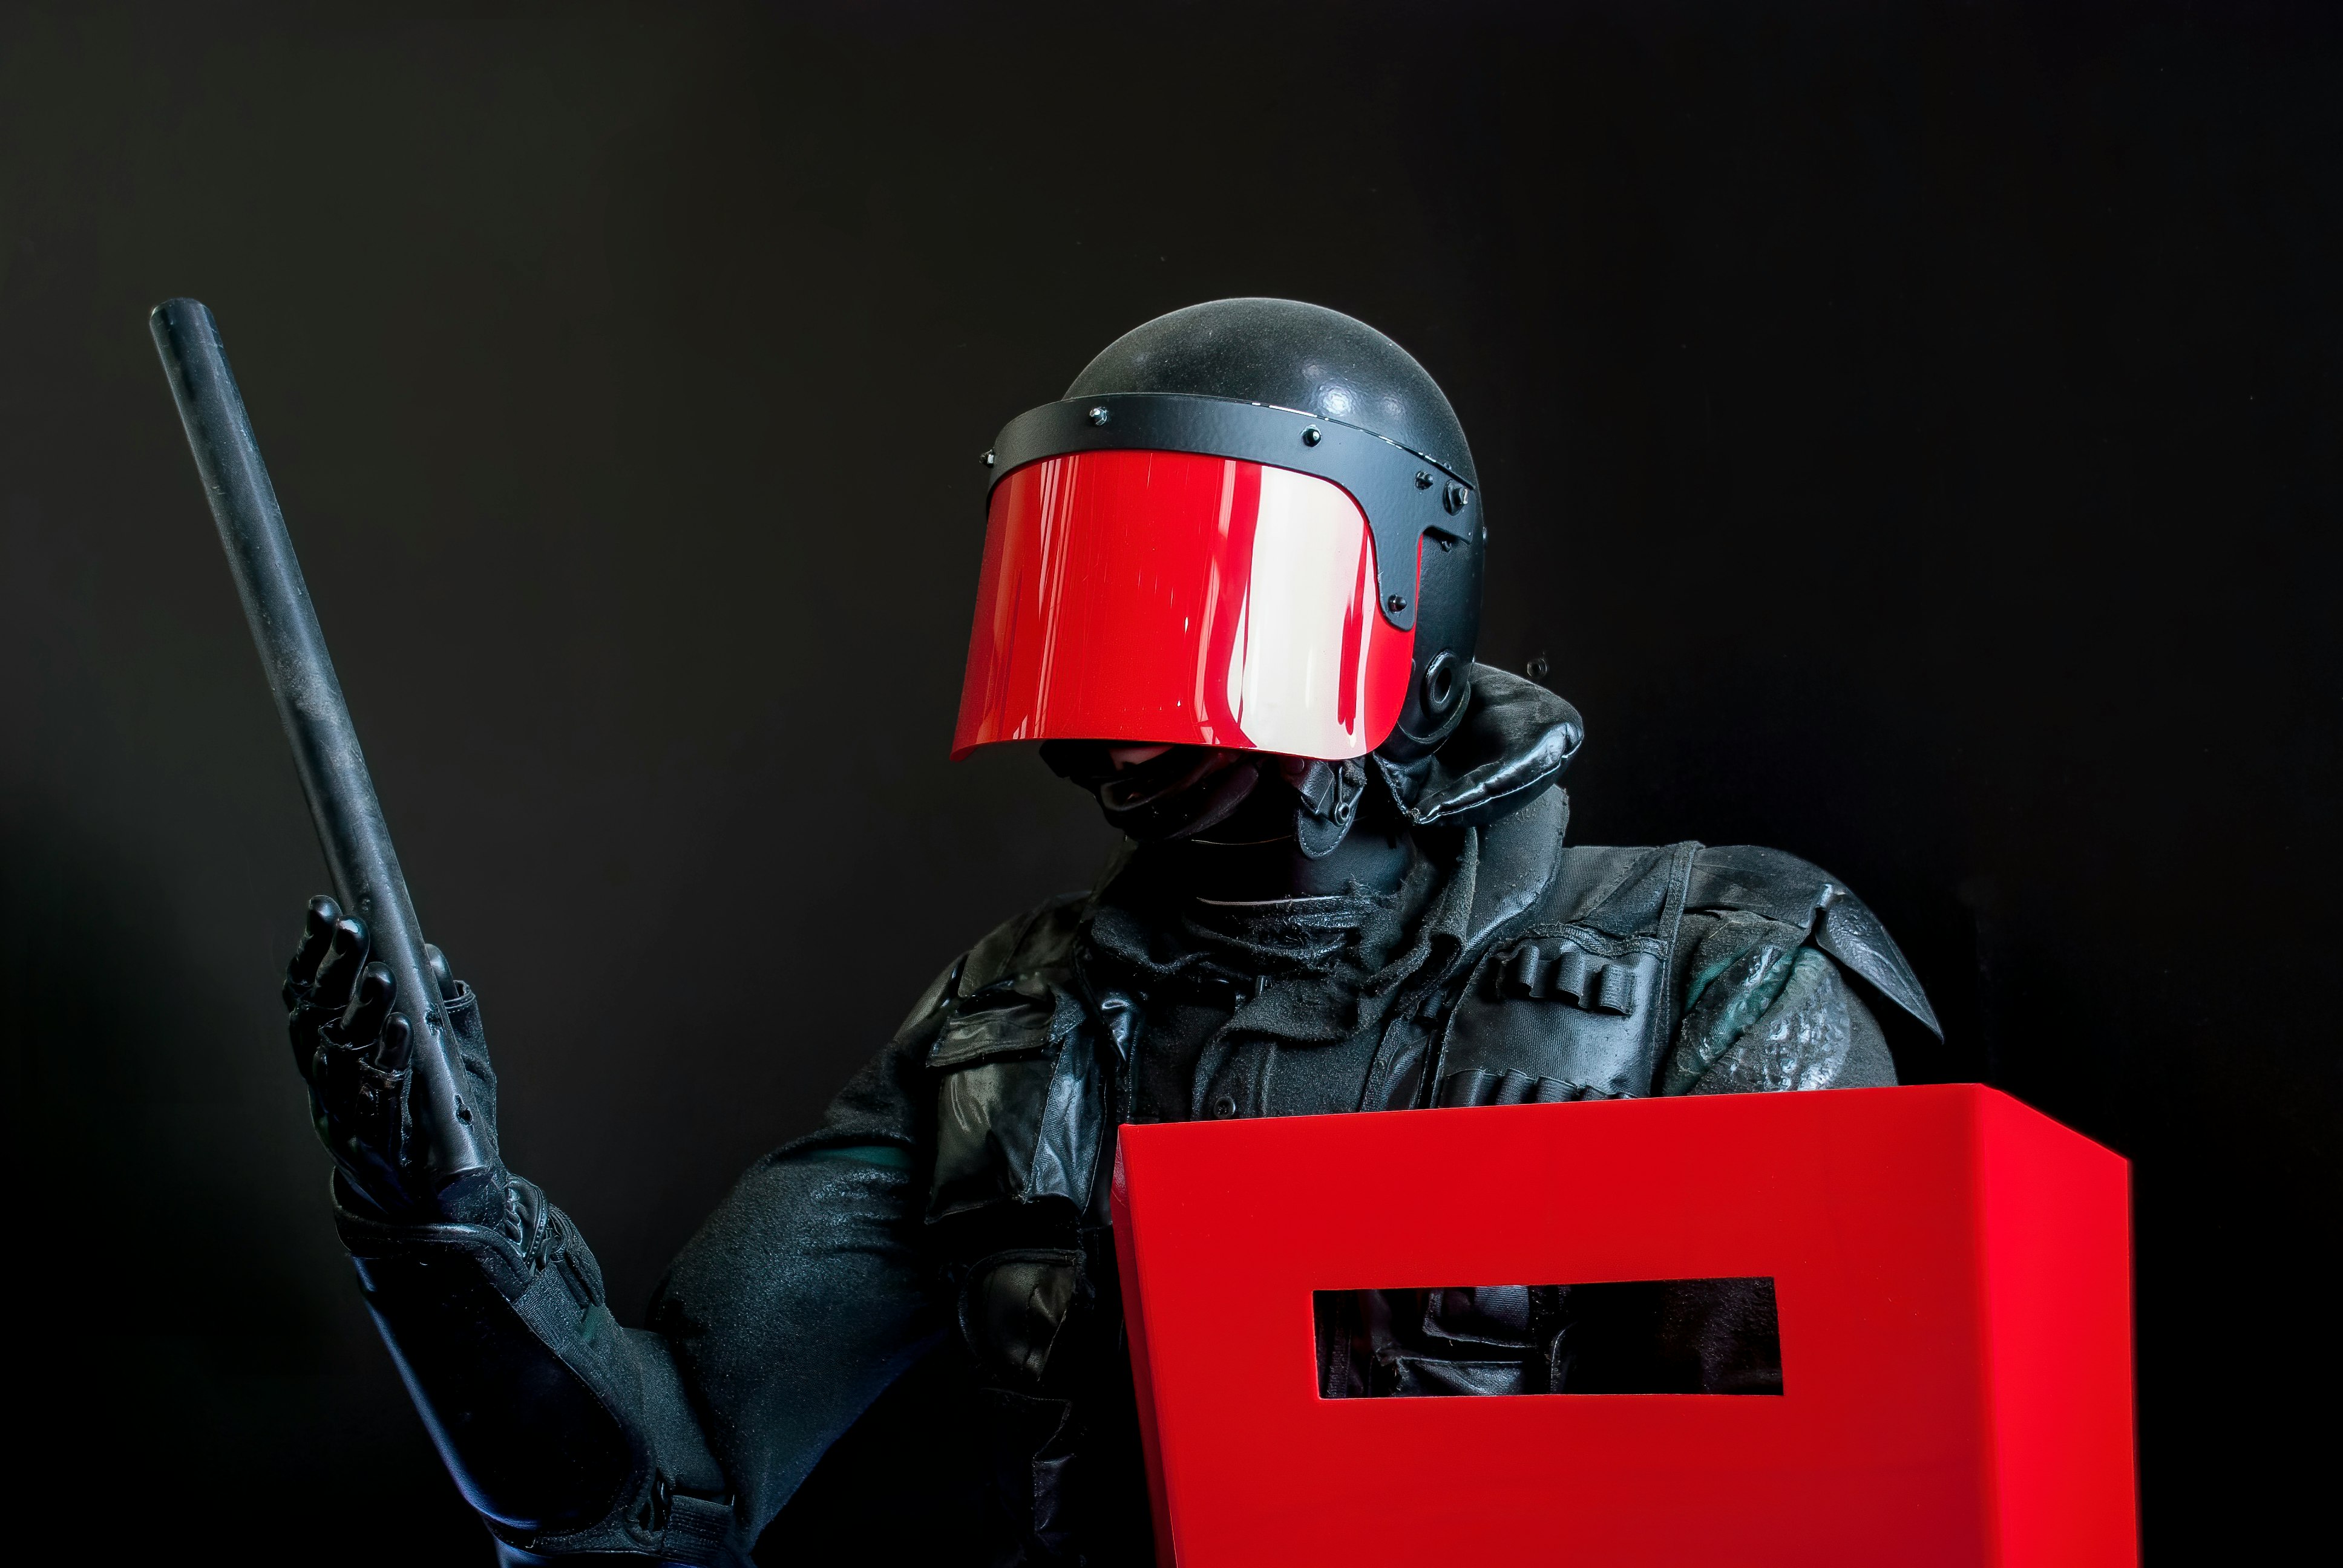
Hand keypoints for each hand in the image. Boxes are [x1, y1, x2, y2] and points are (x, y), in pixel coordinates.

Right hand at [283, 895, 500, 1217]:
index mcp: (335, 1058)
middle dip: (334, 972)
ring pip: (341, 1062)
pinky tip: (403, 1028)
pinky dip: (389, 1062)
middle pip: (319, 1022)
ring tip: (381, 974)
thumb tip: (432, 955)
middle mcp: (329, 1086)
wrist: (446, 1203)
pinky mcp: (376, 1150)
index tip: (323, 906)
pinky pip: (377, 1100)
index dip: (314, 952)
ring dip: (359, 1016)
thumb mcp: (445, 1056)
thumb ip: (437, 1009)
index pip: (311, 996)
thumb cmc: (440, 1119)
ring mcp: (347, 1119)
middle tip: (352, 928)